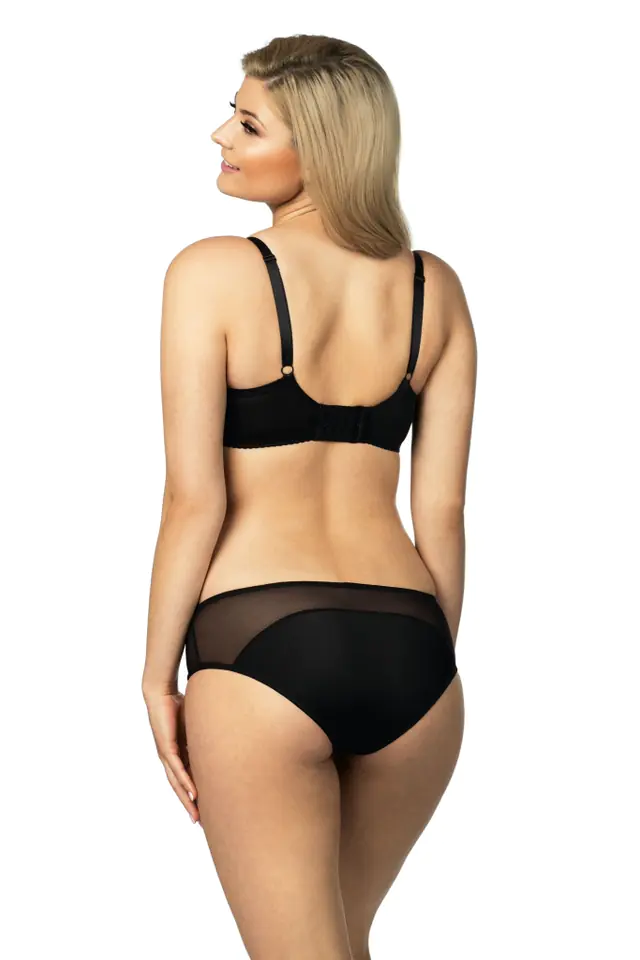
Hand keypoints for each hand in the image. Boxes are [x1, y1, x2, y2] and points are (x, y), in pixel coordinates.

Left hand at [143, 690, 198, 824]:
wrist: (161, 691)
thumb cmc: (179, 703)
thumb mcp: (197, 724)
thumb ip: (207, 733)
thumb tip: (227, 735)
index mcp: (177, 753)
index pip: (186, 778)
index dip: (194, 794)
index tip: (204, 808)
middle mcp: (170, 757)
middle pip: (180, 786)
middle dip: (189, 805)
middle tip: (199, 822)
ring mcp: (166, 754)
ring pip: (177, 782)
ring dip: (187, 800)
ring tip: (196, 815)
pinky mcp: (166, 747)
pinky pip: (176, 768)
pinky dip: (185, 782)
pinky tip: (192, 793)